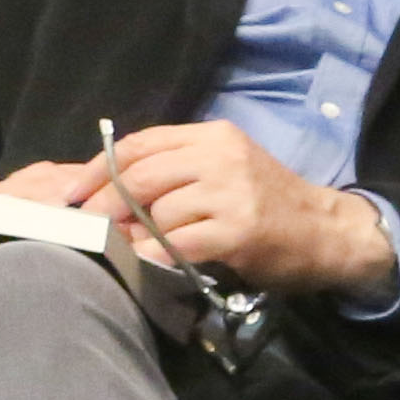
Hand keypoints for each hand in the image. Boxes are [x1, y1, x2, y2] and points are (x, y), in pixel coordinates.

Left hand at [61, 123, 396, 297]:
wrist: (328, 231)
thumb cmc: (268, 203)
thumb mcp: (226, 168)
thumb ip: (177, 168)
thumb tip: (106, 189)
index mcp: (213, 136)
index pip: (139, 144)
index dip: (97, 170)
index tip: (71, 196)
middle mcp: (222, 156)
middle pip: (140, 176)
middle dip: (104, 207)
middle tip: (87, 230)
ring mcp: (232, 192)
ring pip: (157, 212)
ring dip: (133, 237)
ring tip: (125, 251)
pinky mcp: (239, 230)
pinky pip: (178, 244)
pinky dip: (156, 256)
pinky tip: (149, 264)